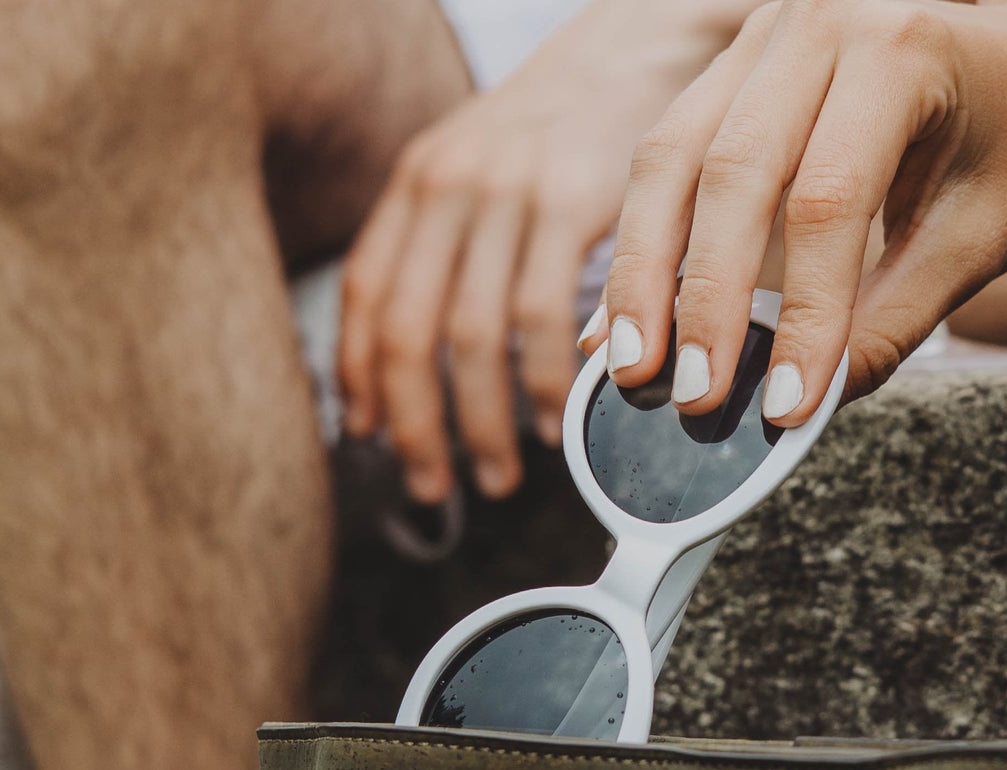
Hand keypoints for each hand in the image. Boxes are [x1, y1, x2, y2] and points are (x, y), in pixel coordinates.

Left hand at [338, 0, 746, 502]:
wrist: (647, 38)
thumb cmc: (574, 123)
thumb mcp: (490, 167)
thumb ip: (456, 243)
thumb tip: (431, 353)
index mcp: (420, 179)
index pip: (366, 293)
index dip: (359, 378)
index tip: (366, 439)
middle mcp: (451, 183)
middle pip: (409, 331)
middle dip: (416, 426)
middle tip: (435, 487)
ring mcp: (509, 190)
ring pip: (472, 336)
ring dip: (482, 422)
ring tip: (500, 473)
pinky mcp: (572, 199)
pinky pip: (542, 317)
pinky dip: (543, 385)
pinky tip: (550, 420)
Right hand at [594, 0, 1006, 422]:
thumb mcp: (990, 233)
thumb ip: (899, 317)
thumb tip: (811, 407)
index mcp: (901, 47)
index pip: (830, 201)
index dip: (805, 317)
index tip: (786, 409)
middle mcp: (820, 19)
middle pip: (732, 170)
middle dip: (704, 300)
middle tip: (693, 400)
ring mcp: (767, 37)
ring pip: (674, 155)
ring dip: (646, 272)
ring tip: (632, 368)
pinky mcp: (737, 69)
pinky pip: (669, 152)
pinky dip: (644, 242)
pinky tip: (626, 320)